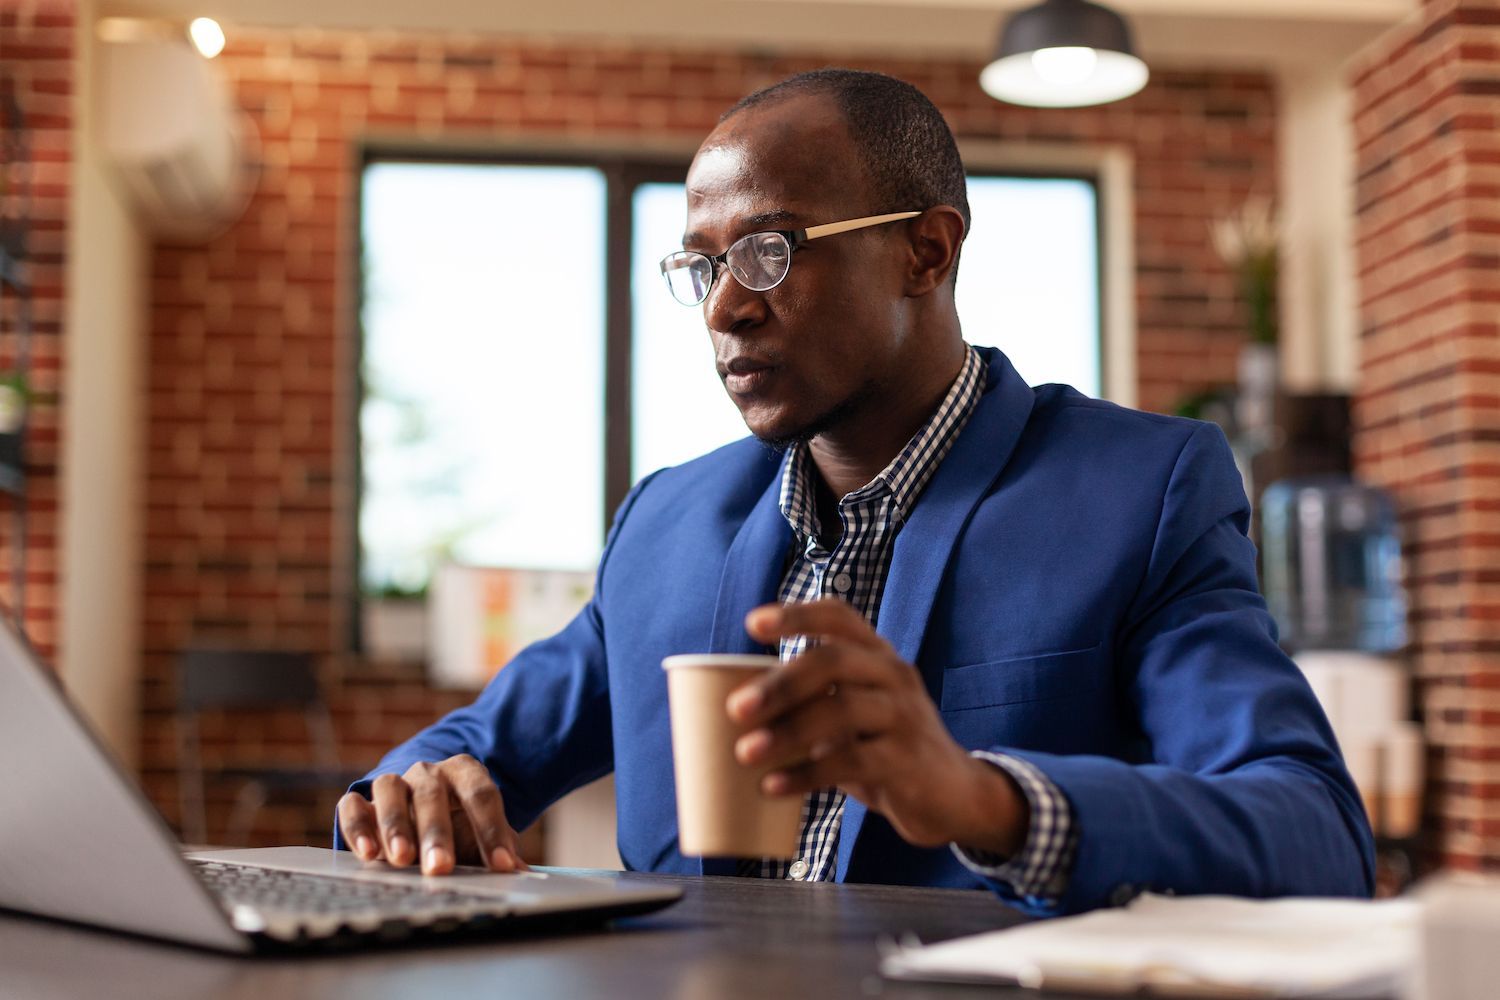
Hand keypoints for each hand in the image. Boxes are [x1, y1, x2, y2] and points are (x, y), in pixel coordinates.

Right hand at [336, 754, 527, 875]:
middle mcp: (428, 772)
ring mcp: (394, 782)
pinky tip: (368, 854)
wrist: (422, 806)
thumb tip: (523, 875)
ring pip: (389, 789)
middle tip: (441, 868)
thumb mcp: (482, 833)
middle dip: (437, 832)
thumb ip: (501, 850)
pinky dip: (358, 827)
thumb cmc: (459, 824)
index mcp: (465, 772)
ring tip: (402, 859)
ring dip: (395, 825)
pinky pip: (352, 805)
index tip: (502, 866)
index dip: (492, 830)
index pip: (482, 795)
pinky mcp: (362, 799)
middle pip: (432, 794)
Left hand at [727, 599, 1029, 855]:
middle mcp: (894, 675)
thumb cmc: (886, 749)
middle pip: (833, 662)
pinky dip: (806, 774)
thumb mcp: (855, 715)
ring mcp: (905, 716)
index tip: (752, 623)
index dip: (797, 615)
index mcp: (877, 655)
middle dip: (779, 684)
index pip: (840, 617)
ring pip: (841, 711)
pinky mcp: (908, 760)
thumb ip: (812, 703)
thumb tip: (735, 711)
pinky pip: (852, 761)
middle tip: (735, 709)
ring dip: (786, 733)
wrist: (953, 796)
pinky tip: (773, 786)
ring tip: (745, 754)